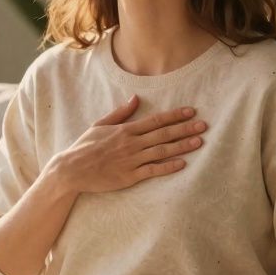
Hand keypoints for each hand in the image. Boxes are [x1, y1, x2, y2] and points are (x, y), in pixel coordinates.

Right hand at [47, 95, 207, 194]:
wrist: (71, 169)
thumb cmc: (85, 146)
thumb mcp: (100, 124)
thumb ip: (121, 113)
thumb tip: (135, 98)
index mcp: (125, 130)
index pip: (156, 120)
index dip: (175, 115)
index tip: (191, 111)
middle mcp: (131, 143)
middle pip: (163, 134)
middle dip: (185, 129)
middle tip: (204, 125)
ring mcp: (131, 160)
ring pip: (162, 151)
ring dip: (182, 146)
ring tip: (199, 142)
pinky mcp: (129, 176)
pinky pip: (152, 170)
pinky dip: (168, 166)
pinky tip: (182, 163)